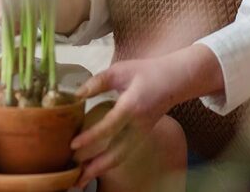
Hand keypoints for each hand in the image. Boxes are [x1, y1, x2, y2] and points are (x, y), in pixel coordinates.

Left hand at [72, 45, 222, 182]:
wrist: (175, 80)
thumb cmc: (147, 72)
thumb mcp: (120, 70)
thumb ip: (97, 82)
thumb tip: (76, 95)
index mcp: (132, 106)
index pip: (110, 126)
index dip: (91, 137)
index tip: (74, 144)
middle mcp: (139, 125)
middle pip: (117, 153)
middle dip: (96, 167)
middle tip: (76, 178)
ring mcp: (142, 133)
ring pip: (121, 157)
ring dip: (101, 170)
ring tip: (82, 180)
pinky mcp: (142, 136)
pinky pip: (124, 153)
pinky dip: (109, 163)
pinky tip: (95, 167)